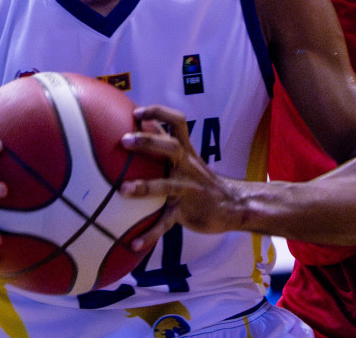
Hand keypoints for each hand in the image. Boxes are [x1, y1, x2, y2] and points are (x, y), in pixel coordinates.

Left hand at [118, 104, 239, 251]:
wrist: (233, 206)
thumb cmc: (201, 179)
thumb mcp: (188, 157)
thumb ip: (167, 142)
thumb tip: (143, 124)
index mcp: (186, 151)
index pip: (176, 121)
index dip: (157, 112)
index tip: (136, 111)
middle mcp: (187, 166)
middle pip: (170, 147)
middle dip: (148, 142)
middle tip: (124, 140)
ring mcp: (187, 189)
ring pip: (167, 186)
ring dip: (145, 187)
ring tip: (123, 191)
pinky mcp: (185, 212)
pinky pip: (165, 223)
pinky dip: (150, 234)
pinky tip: (133, 244)